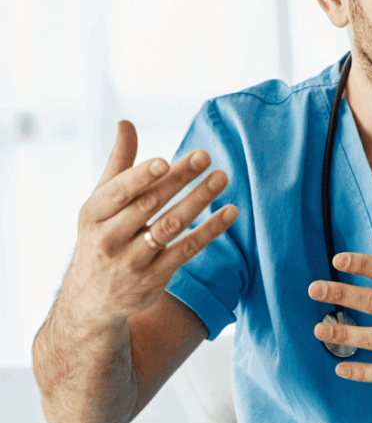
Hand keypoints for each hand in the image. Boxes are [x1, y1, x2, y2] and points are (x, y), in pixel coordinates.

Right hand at [62, 120, 238, 333]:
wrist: (90, 299)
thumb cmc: (102, 235)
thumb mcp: (101, 202)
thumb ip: (120, 164)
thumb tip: (126, 122)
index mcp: (94, 213)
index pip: (118, 192)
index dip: (141, 177)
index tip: (165, 160)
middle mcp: (109, 238)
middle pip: (149, 205)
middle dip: (178, 180)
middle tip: (205, 156)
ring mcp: (132, 261)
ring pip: (170, 227)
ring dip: (198, 200)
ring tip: (222, 177)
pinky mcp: (154, 277)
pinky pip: (186, 250)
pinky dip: (209, 231)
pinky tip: (230, 212)